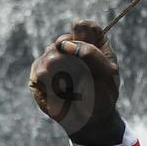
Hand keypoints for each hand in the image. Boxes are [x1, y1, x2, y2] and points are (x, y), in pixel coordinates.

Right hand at [28, 19, 123, 144]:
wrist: (91, 119)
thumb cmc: (103, 95)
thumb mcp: (107, 74)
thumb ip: (91, 53)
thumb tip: (63, 44)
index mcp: (92, 44)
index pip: (85, 26)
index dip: (83, 34)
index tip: (85, 46)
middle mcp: (70, 47)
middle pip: (64, 40)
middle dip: (74, 60)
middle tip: (83, 76)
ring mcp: (52, 58)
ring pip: (51, 55)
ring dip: (64, 74)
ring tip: (73, 87)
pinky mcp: (38, 72)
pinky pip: (41, 72)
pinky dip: (54, 84)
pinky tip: (62, 92)